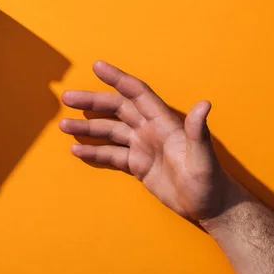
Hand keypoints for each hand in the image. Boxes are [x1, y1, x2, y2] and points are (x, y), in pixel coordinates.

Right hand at [60, 61, 231, 222]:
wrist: (209, 206)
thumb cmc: (210, 182)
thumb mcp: (203, 158)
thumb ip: (198, 132)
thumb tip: (204, 104)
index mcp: (163, 122)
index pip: (137, 94)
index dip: (118, 79)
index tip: (97, 66)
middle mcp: (150, 130)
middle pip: (116, 109)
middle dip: (92, 102)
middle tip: (67, 98)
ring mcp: (142, 147)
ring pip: (109, 131)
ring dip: (87, 127)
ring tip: (63, 125)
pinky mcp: (138, 165)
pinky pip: (111, 155)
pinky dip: (94, 151)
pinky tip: (77, 149)